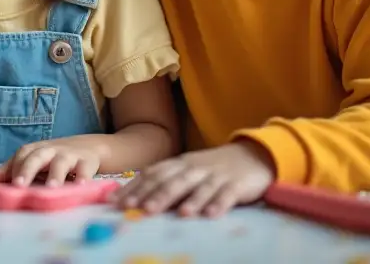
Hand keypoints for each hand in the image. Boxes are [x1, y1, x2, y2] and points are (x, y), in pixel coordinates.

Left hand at [0, 135, 105, 186]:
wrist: (88, 147)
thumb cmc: (55, 158)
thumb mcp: (35, 161)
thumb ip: (13, 169)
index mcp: (36, 150)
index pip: (22, 155)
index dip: (13, 167)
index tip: (6, 183)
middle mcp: (51, 150)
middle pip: (37, 156)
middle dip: (27, 169)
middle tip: (20, 185)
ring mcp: (69, 155)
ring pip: (60, 162)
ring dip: (55, 174)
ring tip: (51, 188)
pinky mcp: (87, 161)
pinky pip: (85, 168)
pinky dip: (83, 176)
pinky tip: (80, 186)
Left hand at [113, 141, 275, 217]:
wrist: (251, 155)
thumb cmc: (213, 168)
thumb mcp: (187, 171)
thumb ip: (166, 181)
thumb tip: (136, 196)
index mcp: (179, 164)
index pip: (153, 173)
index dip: (135, 187)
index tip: (118, 201)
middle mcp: (194, 167)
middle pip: (172, 180)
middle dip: (155, 194)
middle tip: (139, 208)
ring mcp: (215, 175)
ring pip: (198, 187)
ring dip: (187, 200)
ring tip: (176, 214)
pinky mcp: (236, 185)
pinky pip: (227, 194)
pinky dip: (218, 203)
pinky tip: (210, 215)